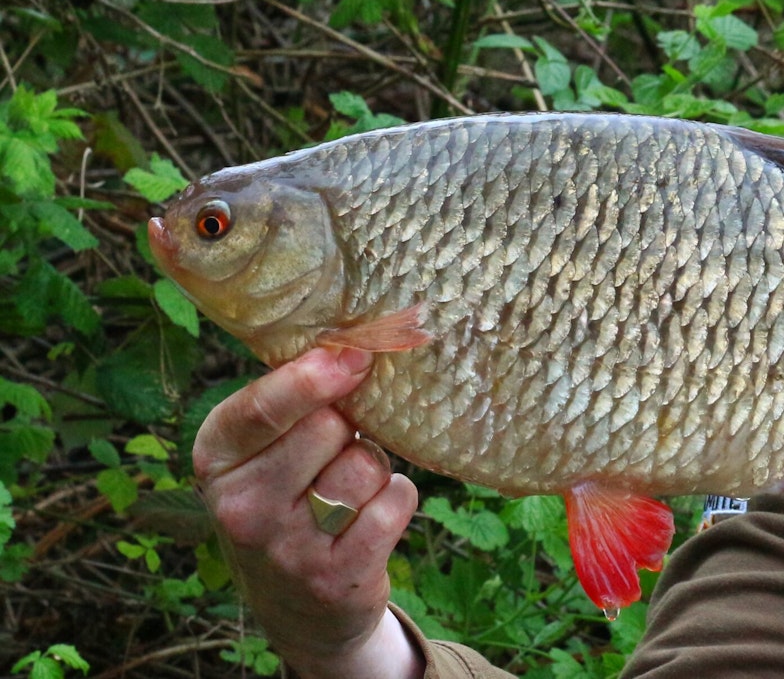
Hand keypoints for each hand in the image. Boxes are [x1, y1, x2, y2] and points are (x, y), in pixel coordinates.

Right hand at [192, 347, 422, 678]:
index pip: (261, 408)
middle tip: (337, 451)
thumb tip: (353, 344)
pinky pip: (395, 501)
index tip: (353, 356)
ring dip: (373, 467)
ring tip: (351, 491)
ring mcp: (287, 548)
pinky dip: (397, 498)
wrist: (298, 611)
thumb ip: (293, 402)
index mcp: (215, 459)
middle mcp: (241, 506)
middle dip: (349, 427)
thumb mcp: (264, 453)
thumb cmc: (287, 504)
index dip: (313, 376)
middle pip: (328, 427)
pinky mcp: (336, 577)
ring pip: (365, 463)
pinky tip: (373, 517)